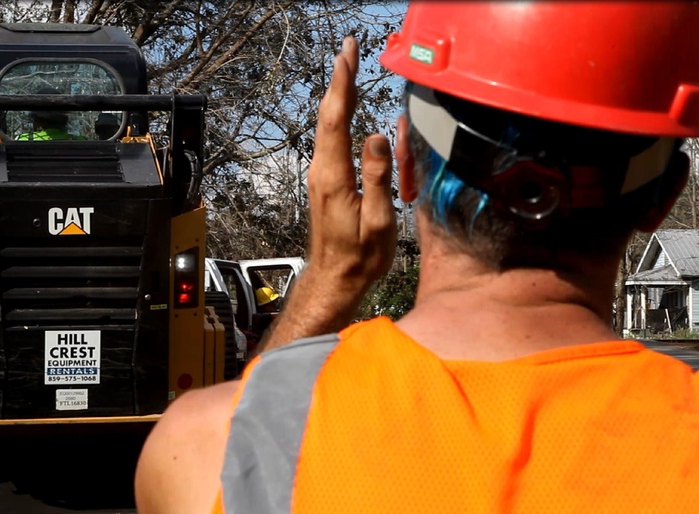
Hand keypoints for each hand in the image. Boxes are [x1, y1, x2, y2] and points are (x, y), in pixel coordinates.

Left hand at [257, 37, 396, 352]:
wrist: (335, 279)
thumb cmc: (359, 257)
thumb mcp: (377, 222)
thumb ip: (377, 178)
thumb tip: (378, 137)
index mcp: (335, 177)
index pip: (337, 121)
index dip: (342, 85)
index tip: (348, 56)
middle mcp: (322, 172)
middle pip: (328, 116)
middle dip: (339, 79)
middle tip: (349, 49)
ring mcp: (321, 176)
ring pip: (327, 126)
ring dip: (338, 94)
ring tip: (348, 67)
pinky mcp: (325, 181)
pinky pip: (330, 138)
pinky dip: (338, 114)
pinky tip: (346, 106)